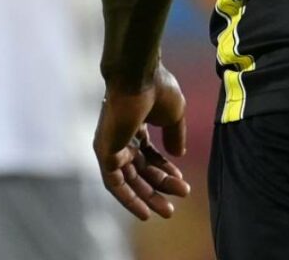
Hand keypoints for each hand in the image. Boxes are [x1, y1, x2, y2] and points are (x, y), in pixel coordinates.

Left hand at [93, 63, 189, 219]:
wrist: (139, 76)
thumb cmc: (158, 89)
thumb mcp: (175, 114)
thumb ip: (176, 135)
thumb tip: (178, 155)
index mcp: (136, 125)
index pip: (149, 155)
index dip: (166, 169)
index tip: (183, 181)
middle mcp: (120, 137)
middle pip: (140, 170)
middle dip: (160, 187)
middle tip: (178, 201)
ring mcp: (111, 145)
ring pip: (129, 180)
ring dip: (148, 196)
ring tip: (167, 210)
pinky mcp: (105, 152)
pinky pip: (115, 184)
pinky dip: (129, 198)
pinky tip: (145, 210)